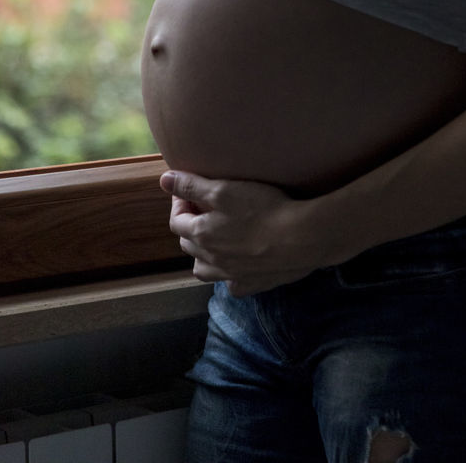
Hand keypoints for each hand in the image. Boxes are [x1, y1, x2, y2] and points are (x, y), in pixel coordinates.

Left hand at [161, 170, 330, 295]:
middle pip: (189, 245)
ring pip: (204, 270)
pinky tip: (238, 263)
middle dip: (190, 226)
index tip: (187, 191)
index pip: (177, 221)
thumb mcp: (224, 190)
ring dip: (202, 255)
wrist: (301, 239)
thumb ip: (192, 186)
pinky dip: (228, 273)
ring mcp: (230, 276)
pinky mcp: (251, 285)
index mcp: (201, 235)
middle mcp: (211, 259)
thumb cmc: (262, 209)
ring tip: (213, 240)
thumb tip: (164, 180)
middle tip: (202, 210)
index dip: (178, 204)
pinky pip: (230, 283)